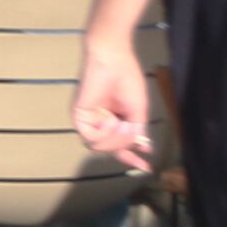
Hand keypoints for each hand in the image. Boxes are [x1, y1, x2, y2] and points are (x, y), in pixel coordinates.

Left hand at [72, 33, 152, 167]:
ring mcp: (88, 119)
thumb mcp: (137, 110)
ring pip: (100, 147)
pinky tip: (112, 120)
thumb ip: (137, 130)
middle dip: (125, 145)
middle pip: (110, 149)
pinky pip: (91, 138)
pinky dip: (105, 134)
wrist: (113, 58)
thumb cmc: (126, 78)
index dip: (132, 158)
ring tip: (124, 123)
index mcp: (113, 119)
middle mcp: (98, 122)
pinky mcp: (79, 115)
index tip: (147, 167)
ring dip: (116, 139)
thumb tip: (143, 147)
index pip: (119, 145)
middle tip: (133, 129)